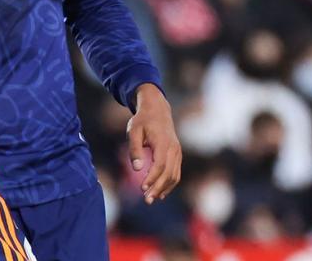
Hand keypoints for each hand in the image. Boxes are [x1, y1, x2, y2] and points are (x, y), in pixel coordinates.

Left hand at [127, 84, 181, 204]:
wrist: (157, 110)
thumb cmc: (142, 120)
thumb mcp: (133, 131)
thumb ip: (134, 149)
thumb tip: (136, 168)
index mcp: (163, 142)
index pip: (160, 165)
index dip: (152, 178)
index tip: (142, 188)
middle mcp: (173, 149)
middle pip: (168, 173)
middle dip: (157, 188)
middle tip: (146, 200)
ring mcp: (177, 152)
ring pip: (174, 175)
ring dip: (164, 189)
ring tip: (151, 198)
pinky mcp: (177, 155)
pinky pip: (176, 172)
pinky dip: (169, 184)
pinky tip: (160, 193)